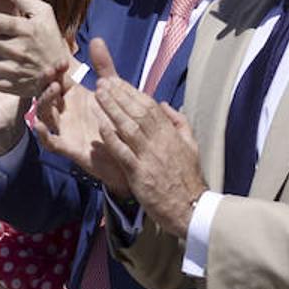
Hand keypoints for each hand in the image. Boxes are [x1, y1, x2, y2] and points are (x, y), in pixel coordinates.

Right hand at [31, 56, 129, 196]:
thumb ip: (104, 66)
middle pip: (46, 93)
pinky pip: (50, 142)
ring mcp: (65, 129)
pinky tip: (40, 124)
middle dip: (45, 81)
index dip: (56, 69)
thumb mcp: (113, 90)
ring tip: (54, 89)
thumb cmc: (118, 122)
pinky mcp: (68, 148)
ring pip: (44, 114)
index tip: (63, 60)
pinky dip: (42, 134)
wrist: (130, 154)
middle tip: (52, 71)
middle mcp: (65, 112)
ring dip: (45, 101)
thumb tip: (96, 38)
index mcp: (74, 97)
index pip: (57, 78)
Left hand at [88, 38, 204, 236]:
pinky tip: (99, 125)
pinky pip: (122, 152)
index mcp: (171, 134)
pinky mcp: (139, 174)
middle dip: (118, 95)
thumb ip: (179, 123)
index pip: (149, 107)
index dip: (132, 92)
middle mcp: (160, 142)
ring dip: (111, 109)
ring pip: (128, 127)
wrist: (191, 208)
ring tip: (97, 94)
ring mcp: (149, 157)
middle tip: (102, 81)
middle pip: (137, 112)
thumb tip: (166, 105)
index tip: (117, 82)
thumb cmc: (188, 179)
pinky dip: (111, 138)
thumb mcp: (191, 146)